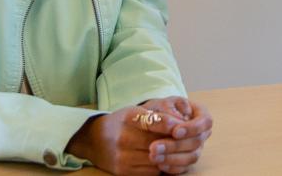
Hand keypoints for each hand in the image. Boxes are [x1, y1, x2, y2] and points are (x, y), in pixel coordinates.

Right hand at [69, 103, 207, 174]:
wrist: (94, 140)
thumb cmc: (121, 123)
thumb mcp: (134, 112)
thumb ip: (156, 116)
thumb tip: (181, 123)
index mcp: (128, 118)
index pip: (154, 121)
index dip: (170, 124)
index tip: (182, 126)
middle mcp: (124, 137)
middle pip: (157, 143)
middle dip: (174, 142)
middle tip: (188, 140)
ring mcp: (123, 157)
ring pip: (156, 159)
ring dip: (169, 156)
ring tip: (177, 150)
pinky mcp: (123, 171)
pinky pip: (150, 171)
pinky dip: (160, 166)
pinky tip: (163, 160)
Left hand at [140, 96, 212, 171]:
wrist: (152, 121)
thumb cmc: (159, 109)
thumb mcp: (160, 105)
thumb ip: (165, 112)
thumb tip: (171, 124)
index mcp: (200, 114)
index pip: (205, 121)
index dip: (192, 128)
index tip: (175, 132)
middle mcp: (201, 132)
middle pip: (196, 141)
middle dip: (175, 145)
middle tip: (154, 147)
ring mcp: (196, 148)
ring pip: (191, 157)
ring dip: (171, 158)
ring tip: (153, 156)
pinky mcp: (187, 160)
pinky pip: (184, 168)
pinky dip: (172, 167)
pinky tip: (159, 164)